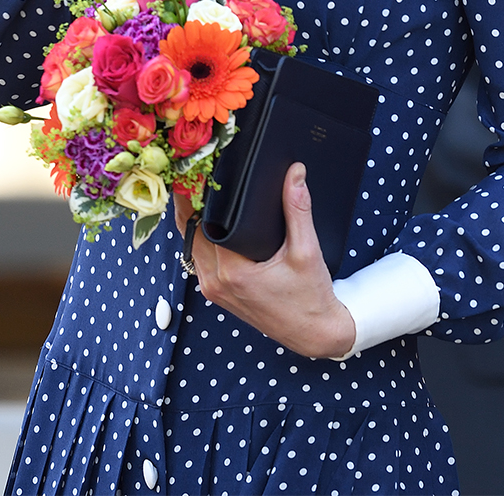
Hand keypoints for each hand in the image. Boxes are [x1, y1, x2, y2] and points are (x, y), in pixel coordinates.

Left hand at [174, 164, 355, 358]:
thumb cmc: (310, 297)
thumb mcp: (306, 250)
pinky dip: (201, 238)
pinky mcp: (217, 293)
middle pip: (189, 231)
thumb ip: (297, 209)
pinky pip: (199, 258)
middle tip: (200, 171)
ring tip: (204, 190)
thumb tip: (294, 173)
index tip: (200, 170)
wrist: (314, 333)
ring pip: (191, 245)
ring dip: (194, 220)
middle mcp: (215, 282)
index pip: (200, 223)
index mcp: (232, 272)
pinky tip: (211, 221)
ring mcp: (213, 290)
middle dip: (191, 201)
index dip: (197, 195)